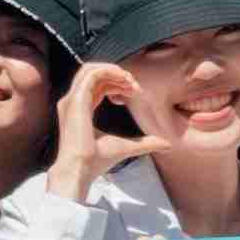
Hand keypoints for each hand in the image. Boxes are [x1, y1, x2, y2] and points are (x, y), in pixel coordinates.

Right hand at [50, 62, 156, 198]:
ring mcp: (71, 100)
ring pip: (90, 69)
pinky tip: (124, 81)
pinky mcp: (75, 100)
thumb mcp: (126, 147)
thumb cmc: (96, 161)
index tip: (134, 92)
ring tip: (130, 81)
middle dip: (116, 75)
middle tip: (135, 85)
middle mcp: (72, 103)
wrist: (80, 170)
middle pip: (93, 74)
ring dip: (113, 71)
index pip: (96, 86)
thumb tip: (167, 145)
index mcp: (79, 110)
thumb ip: (145, 143)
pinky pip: (92, 74)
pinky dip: (109, 71)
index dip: (116, 84)